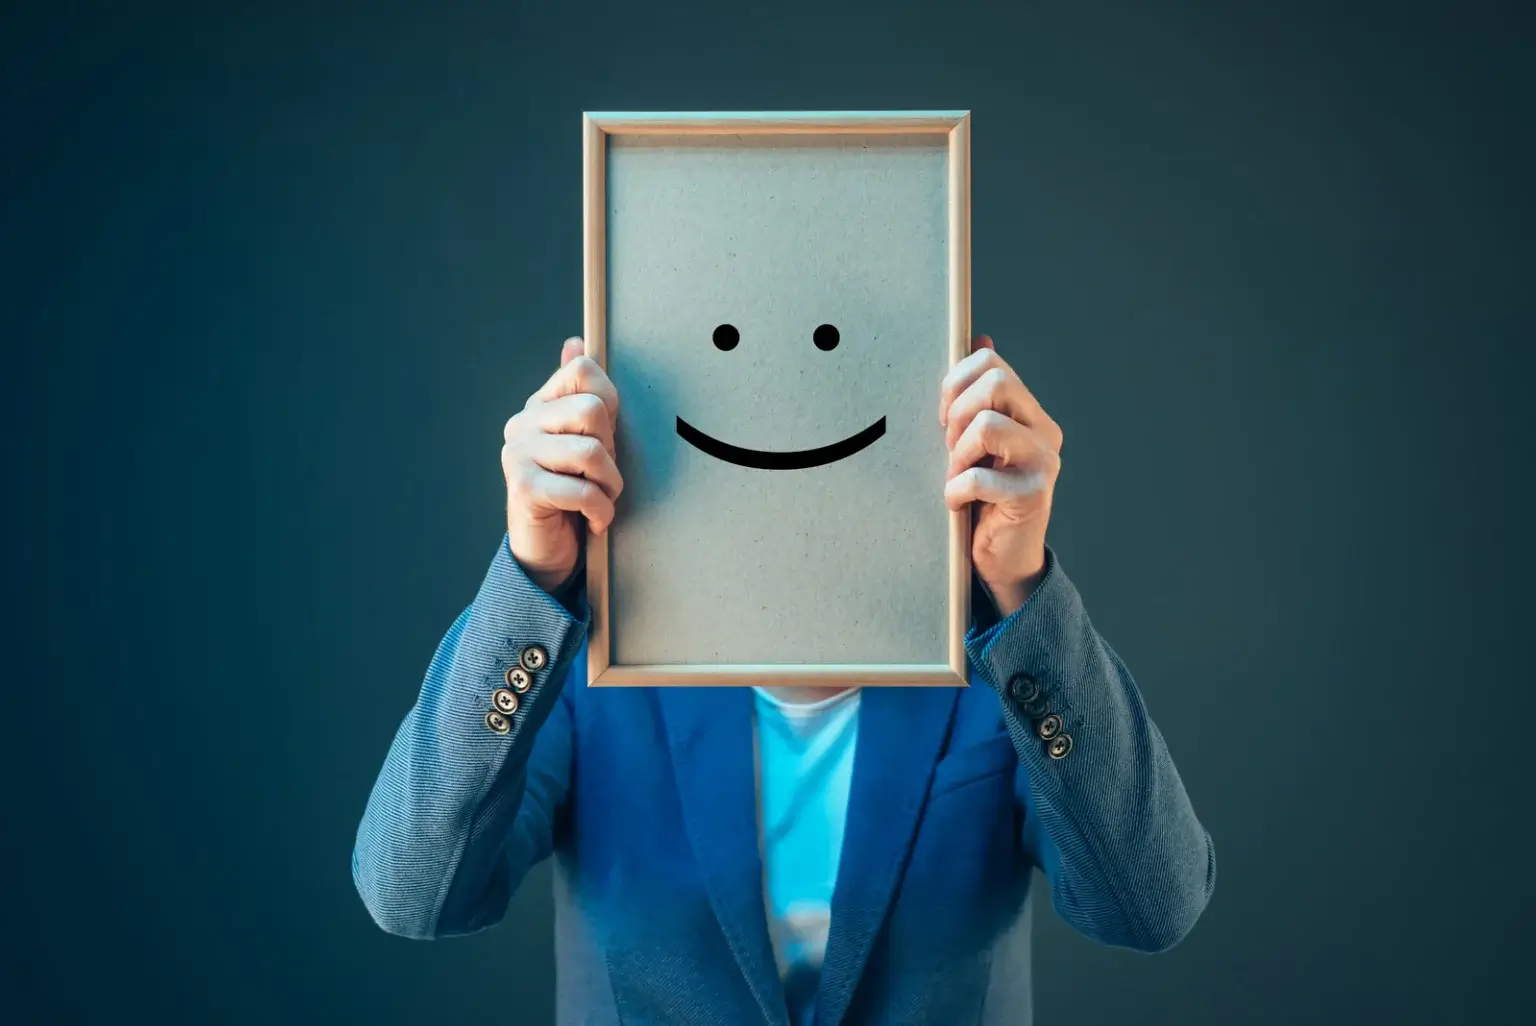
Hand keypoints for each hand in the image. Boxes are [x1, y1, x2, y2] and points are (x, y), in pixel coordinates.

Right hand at [502, 337, 622, 592]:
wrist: (548, 551)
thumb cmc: (574, 492)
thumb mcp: (586, 439)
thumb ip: (582, 394)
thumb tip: (575, 342)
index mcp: (540, 405)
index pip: (584, 370)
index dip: (610, 404)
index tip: (606, 437)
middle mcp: (522, 423)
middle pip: (593, 410)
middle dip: (611, 450)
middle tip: (602, 476)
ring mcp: (517, 454)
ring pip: (591, 452)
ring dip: (610, 485)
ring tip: (602, 499)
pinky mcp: (522, 487)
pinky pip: (582, 490)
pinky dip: (601, 511)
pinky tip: (596, 520)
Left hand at [938, 335, 1062, 616]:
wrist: (1003, 558)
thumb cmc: (982, 496)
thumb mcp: (974, 441)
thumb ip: (976, 395)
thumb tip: (978, 336)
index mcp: (1028, 411)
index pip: (990, 362)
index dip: (954, 383)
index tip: (943, 418)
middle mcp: (1044, 431)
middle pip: (995, 381)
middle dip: (956, 412)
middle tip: (950, 447)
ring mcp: (1044, 462)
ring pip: (987, 425)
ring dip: (957, 454)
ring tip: (957, 476)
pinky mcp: (1033, 495)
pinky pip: (980, 477)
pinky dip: (957, 490)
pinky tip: (958, 503)